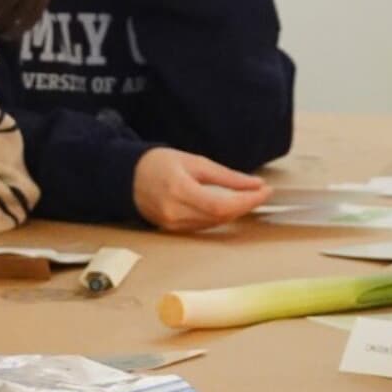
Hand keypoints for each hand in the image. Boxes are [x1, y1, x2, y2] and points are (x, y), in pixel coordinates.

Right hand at [133, 148, 271, 231]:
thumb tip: (255, 184)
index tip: (265, 191)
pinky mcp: (172, 229)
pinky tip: (228, 207)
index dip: (247, 201)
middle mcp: (174, 211)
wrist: (126, 176)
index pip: (221, 204)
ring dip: (234, 212)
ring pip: (214, 224)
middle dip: (245, 206)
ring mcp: (172, 224)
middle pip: (220, 216)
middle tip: (261, 192)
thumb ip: (226, 176)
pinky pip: (204, 226)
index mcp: (179, 190)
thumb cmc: (157, 164)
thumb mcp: (194, 162)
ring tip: (248, 198)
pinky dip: (220, 217)